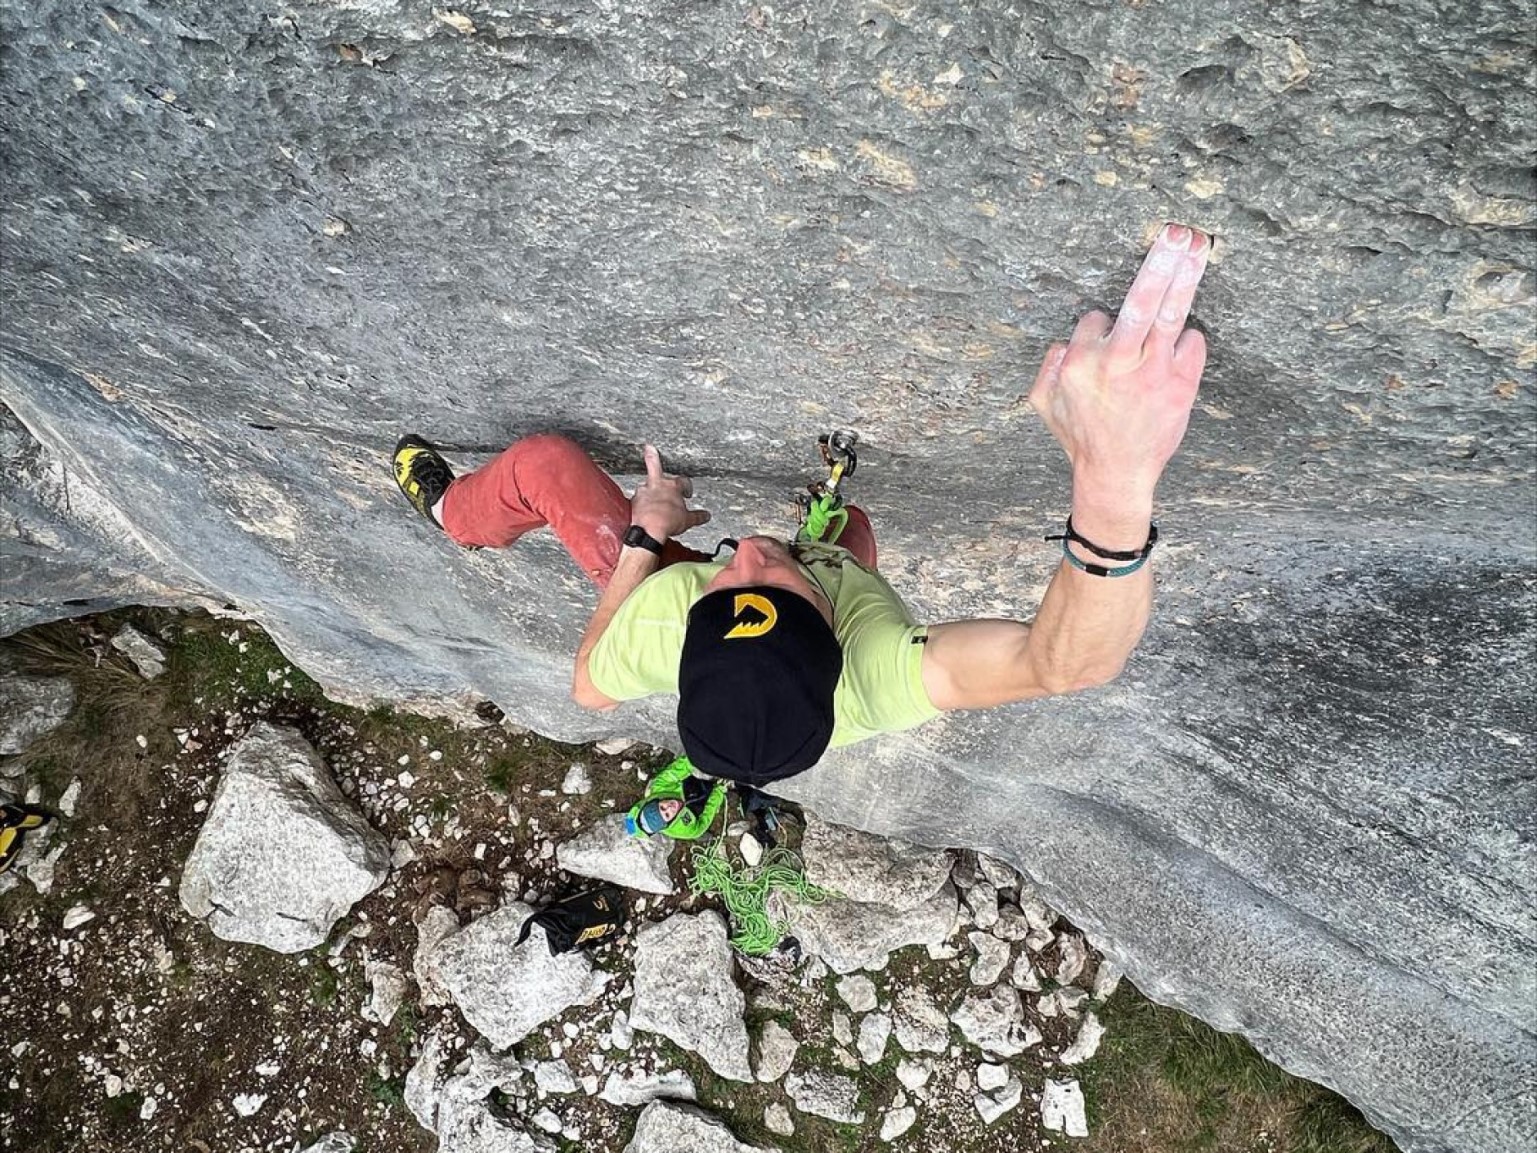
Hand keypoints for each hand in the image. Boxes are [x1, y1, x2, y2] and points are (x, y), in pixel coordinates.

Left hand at [629, 444, 710, 541]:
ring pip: (646, 486)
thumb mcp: (687, 520)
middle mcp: (658, 485)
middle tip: (649, 447)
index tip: (687, 494)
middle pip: (655, 465)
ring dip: (649, 490)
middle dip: (652, 455)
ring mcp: (644, 491)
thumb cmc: (668, 522)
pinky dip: (640, 503)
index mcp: (673, 486)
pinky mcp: (634, 500)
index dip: (687, 487)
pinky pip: (637, 499)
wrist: (649, 531)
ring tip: (650, 497)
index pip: (683, 481)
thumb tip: (706, 516)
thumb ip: (697, 516)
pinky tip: (642, 509)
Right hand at [1028, 224, 1210, 510]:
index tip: (1103, 340)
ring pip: (1170, 313)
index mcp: (1080, 364)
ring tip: (1197, 243)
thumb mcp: (1044, 402)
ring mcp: (1154, 373)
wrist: (1116, 474)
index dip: (1100, 327)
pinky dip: (1185, 339)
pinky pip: (1191, 342)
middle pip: (1139, 300)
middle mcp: (1118, 363)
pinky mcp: (1181, 385)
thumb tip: (1066, 339)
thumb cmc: (1079, 436)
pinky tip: (1176, 346)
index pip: (1095, 319)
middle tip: (1177, 231)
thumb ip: (1048, 365)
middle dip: (1159, 261)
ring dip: (1185, 275)